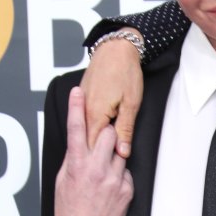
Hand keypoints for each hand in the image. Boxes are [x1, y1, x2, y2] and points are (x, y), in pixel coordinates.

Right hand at [53, 86, 133, 215]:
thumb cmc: (69, 212)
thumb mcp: (63, 181)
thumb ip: (73, 160)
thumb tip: (80, 144)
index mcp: (77, 165)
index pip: (78, 129)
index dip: (78, 107)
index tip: (79, 91)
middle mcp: (97, 170)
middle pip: (108, 132)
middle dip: (106, 129)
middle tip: (104, 130)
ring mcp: (115, 180)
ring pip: (120, 151)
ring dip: (114, 153)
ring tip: (104, 167)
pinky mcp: (128, 190)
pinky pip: (126, 171)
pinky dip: (120, 173)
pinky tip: (110, 186)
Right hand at [80, 36, 144, 156]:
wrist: (117, 48)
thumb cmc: (125, 72)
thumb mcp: (131, 105)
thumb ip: (125, 130)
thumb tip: (122, 151)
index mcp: (95, 114)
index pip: (92, 145)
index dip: (99, 157)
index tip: (104, 168)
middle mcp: (85, 109)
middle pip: (88, 139)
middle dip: (97, 151)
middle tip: (107, 163)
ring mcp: (83, 102)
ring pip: (87, 129)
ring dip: (96, 140)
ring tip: (104, 151)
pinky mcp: (85, 96)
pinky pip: (87, 118)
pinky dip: (94, 126)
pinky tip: (103, 132)